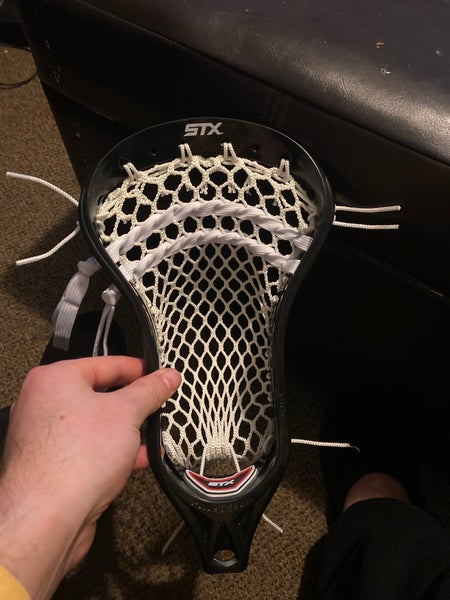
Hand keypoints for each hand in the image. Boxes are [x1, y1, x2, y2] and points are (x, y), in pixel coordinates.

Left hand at [0, 356, 179, 599]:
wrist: (47, 519)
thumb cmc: (74, 458)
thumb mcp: (126, 413)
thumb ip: (149, 391)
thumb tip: (167, 376)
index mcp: (55, 380)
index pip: (104, 364)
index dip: (137, 369)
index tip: (159, 375)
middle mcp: (45, 405)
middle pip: (100, 395)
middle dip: (134, 404)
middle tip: (159, 403)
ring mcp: (48, 438)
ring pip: (97, 426)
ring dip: (128, 431)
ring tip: (156, 433)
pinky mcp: (54, 467)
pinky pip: (91, 451)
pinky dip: (116, 453)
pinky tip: (143, 459)